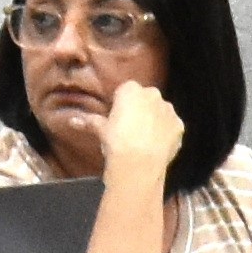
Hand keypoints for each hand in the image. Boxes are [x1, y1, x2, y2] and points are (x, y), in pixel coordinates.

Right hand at [95, 81, 184, 196]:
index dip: (121, 104)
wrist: (139, 163)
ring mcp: (168, 110)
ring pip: (160, 111)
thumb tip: (72, 121)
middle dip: (140, 109)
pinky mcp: (179, 126)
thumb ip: (89, 121)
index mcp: (131, 90)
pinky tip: (156, 145)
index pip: (126, 91)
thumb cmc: (116, 142)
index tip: (118, 118)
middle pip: (145, 98)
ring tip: (143, 139)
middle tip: (129, 129)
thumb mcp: (100, 130)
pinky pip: (171, 126)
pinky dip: (165, 133)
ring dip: (154, 120)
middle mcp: (152, 95)